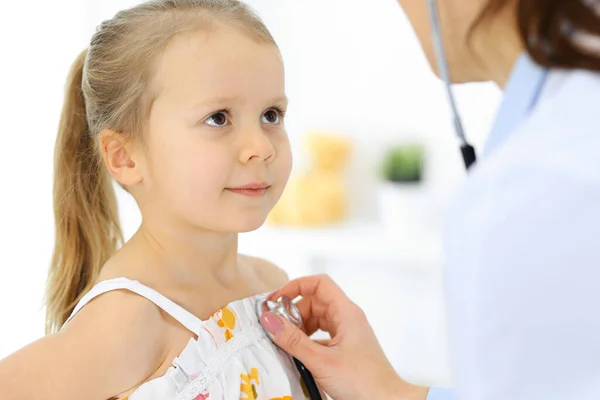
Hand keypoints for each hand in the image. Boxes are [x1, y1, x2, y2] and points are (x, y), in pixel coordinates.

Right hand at [260, 274, 429, 399]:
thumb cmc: (363, 382)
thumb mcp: (321, 361)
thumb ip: (293, 340)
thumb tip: (270, 320)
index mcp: (346, 312)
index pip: (319, 284)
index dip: (296, 286)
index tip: (276, 299)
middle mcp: (348, 318)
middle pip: (315, 301)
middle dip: (294, 312)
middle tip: (278, 328)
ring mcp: (348, 332)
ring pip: (318, 319)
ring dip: (300, 327)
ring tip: (287, 342)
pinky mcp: (346, 346)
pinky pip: (322, 334)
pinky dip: (308, 340)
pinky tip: (300, 354)